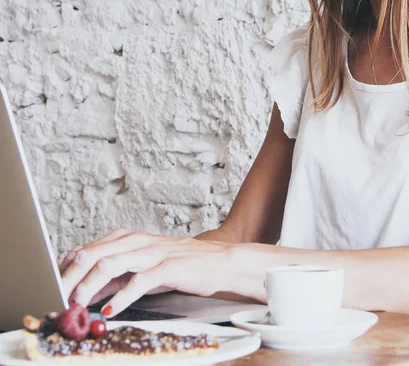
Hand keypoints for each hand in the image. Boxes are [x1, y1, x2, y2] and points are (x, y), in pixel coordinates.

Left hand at [59, 228, 235, 316]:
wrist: (218, 261)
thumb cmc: (180, 266)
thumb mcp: (140, 268)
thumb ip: (114, 277)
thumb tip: (83, 292)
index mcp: (127, 238)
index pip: (87, 249)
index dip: (65, 269)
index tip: (50, 288)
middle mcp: (137, 241)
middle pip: (93, 254)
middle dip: (69, 277)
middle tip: (56, 298)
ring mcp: (153, 252)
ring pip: (111, 264)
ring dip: (89, 286)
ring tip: (75, 304)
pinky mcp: (169, 267)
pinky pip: (140, 281)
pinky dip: (122, 297)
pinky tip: (110, 310)